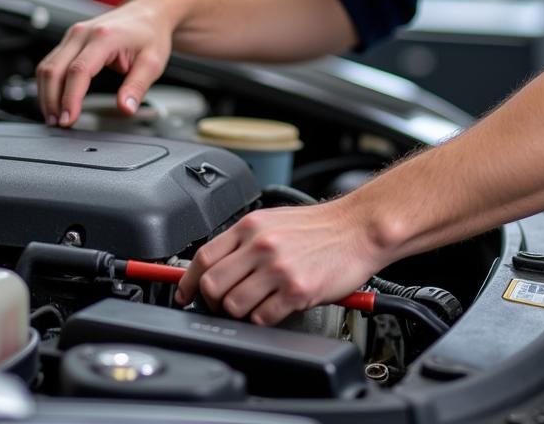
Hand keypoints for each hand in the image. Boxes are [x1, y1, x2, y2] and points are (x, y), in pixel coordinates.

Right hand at [36, 0, 175, 126]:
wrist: (148, 13)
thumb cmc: (150, 35)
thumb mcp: (152, 63)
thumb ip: (137, 87)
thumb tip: (126, 109)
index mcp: (104, 37)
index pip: (79, 71)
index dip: (70, 98)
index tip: (69, 120)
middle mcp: (83, 33)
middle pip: (55, 69)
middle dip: (52, 100)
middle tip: (59, 124)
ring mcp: (74, 34)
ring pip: (47, 66)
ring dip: (46, 94)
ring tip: (54, 118)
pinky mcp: (70, 40)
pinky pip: (51, 62)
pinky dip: (48, 84)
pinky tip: (53, 100)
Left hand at [175, 198, 384, 325]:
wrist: (357, 228)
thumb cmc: (318, 227)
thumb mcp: (273, 222)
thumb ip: (243, 242)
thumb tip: (214, 267)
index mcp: (250, 227)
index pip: (204, 257)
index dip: (188, 282)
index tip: (185, 294)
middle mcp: (260, 245)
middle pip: (213, 285)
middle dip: (212, 302)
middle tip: (222, 306)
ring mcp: (278, 268)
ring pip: (233, 305)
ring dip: (238, 314)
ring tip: (253, 307)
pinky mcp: (297, 290)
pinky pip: (262, 318)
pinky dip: (262, 320)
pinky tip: (273, 310)